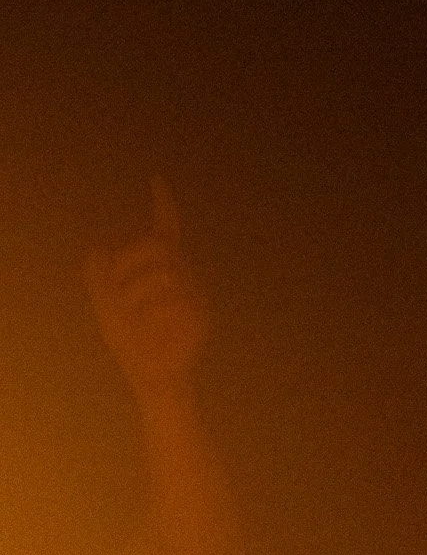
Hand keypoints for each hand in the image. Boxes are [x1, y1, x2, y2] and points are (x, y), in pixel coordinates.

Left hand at [84, 177, 210, 397]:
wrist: (150, 375)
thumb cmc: (129, 340)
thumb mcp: (103, 302)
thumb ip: (98, 272)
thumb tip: (98, 246)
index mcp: (160, 271)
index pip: (165, 231)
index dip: (162, 205)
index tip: (157, 179)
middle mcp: (182, 277)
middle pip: (156, 245)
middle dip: (127, 261)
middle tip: (115, 286)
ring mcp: (194, 295)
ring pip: (161, 272)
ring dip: (134, 294)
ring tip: (134, 317)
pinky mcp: (202, 315)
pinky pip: (171, 300)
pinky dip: (151, 315)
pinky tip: (153, 330)